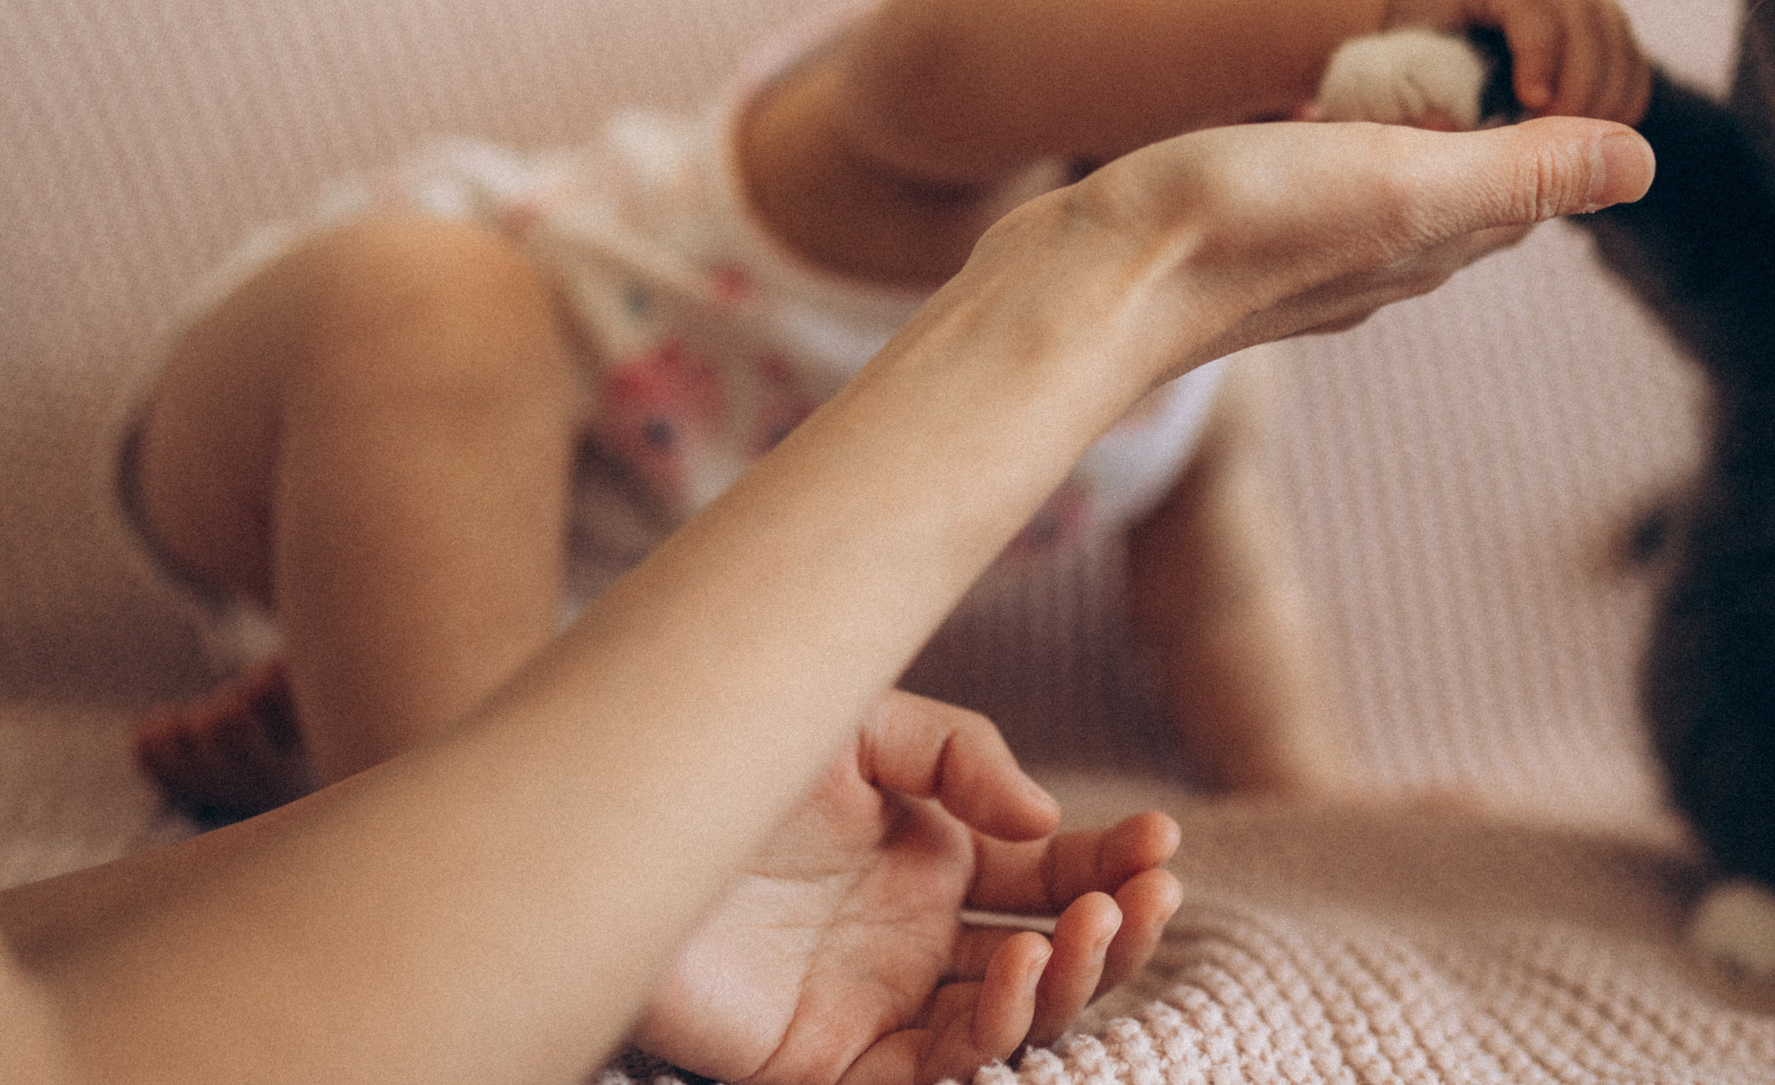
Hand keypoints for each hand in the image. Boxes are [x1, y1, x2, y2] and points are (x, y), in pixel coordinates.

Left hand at [632, 692, 1180, 1084]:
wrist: (610, 817)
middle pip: (1050, 957)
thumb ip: (960, 757)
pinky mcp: (827, 1061)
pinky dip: (989, 1035)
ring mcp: (878, 1002)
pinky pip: (934, 1072)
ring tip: (1085, 928)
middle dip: (1115, 929)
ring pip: (1009, 1022)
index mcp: (935, 858)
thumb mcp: (861, 723)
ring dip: (1067, 983)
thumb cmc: (726, 759)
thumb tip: (1046, 826)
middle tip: (1149, 894)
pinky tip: (1009, 971)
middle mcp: (918, 938)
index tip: (1164, 844)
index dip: (1116, 864)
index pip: (1053, 874)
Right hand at [1013, 115, 1653, 381]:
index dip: (1553, 132)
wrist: (1090, 288)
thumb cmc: (1241, 223)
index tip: (1559, 65)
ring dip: (1407, 144)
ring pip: (1383, 198)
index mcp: (1430, 245)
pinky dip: (1330, 153)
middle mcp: (1375, 264)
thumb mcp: (1401, 178)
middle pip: (1461, 198)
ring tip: (1410, 88)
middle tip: (1498, 62)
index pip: (1526, 193)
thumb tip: (1645, 162)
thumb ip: (1520, 168)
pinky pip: (1309, 196)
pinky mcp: (1234, 246)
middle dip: (1489, 138)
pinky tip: (1305, 131)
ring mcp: (1302, 262)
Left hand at [1383, 0, 1650, 123]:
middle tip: (1554, 141)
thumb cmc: (1407, 39)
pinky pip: (1631, 65)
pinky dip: (1620, 105)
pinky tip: (1591, 141)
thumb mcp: (1408, 52)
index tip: (1532, 103)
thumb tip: (1447, 123)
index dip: (1539, 51)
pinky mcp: (1603, 28)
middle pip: (1588, 19)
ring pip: (1618, 43)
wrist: (1425, 7)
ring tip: (1569, 149)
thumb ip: (1427, 81)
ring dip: (1603, 101)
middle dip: (1579, 87)